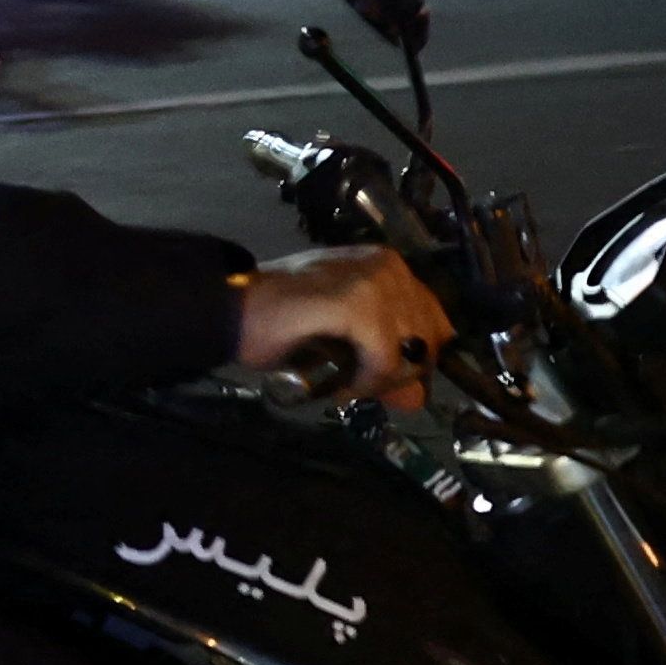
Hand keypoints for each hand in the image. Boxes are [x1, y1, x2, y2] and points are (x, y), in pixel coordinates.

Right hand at [235, 246, 450, 410]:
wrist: (230, 310)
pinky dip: (366, 381)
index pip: (435, 320)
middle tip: (360, 386)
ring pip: (410, 350)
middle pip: (428, 338)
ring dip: (381, 380)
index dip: (414, 358)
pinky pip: (385, 357)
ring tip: (346, 386)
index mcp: (387, 266)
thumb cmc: (281, 322)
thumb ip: (385, 360)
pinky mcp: (356, 303)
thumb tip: (418, 398)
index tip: (384, 379)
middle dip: (400, 374)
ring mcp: (373, 281)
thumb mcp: (345, 341)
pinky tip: (340, 387)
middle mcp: (387, 265)